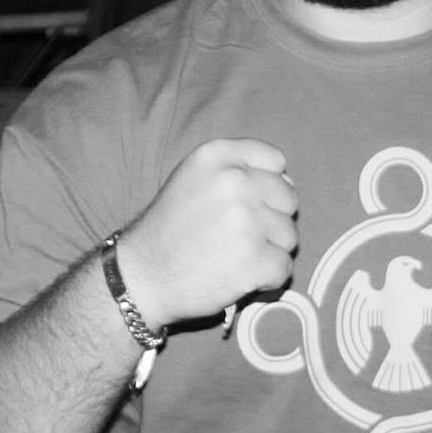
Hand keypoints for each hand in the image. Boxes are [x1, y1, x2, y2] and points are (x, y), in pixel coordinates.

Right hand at [115, 138, 297, 328]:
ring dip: (269, 250)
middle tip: (235, 235)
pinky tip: (238, 275)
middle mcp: (234, 181)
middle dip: (270, 220)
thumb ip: (239, 168)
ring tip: (233, 255)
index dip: (266, 184)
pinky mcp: (254, 260)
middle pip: (288, 198)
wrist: (141, 277)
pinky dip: (267, 278)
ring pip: (289, 235)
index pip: (276, 161)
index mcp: (217, 154)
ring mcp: (246, 222)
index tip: (241, 203)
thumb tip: (288, 182)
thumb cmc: (172, 227)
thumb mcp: (195, 176)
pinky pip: (284, 267)